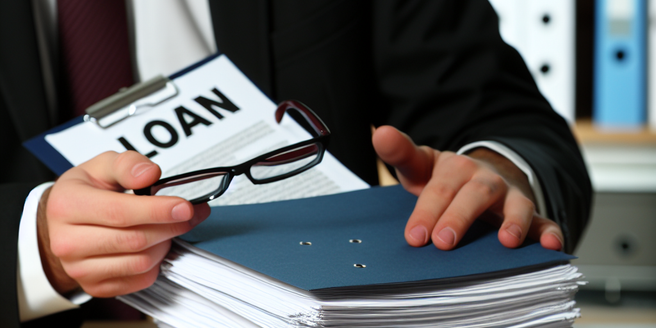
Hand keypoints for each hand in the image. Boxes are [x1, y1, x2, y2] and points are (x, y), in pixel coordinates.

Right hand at [38, 151, 209, 297]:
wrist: (63, 222)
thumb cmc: (86, 191)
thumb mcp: (103, 166)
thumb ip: (128, 164)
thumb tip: (149, 174)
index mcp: (67, 206)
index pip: (120, 212)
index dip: (157, 210)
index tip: (184, 207)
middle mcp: (67, 242)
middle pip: (135, 239)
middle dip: (170, 226)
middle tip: (188, 214)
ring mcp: (79, 269)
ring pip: (140, 262)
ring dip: (164, 243)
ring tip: (168, 227)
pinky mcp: (95, 286)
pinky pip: (140, 280)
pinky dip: (156, 262)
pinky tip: (155, 245)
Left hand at [372, 126, 562, 250]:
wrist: (481, 177)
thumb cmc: (445, 179)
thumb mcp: (420, 165)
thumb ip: (400, 152)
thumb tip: (380, 133)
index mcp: (455, 169)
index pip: (438, 189)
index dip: (426, 211)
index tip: (414, 236)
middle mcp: (484, 180)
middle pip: (473, 196)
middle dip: (459, 219)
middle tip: (442, 243)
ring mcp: (509, 196)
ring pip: (515, 206)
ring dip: (514, 222)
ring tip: (507, 241)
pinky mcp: (529, 214)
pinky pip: (543, 222)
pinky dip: (550, 233)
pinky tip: (551, 246)